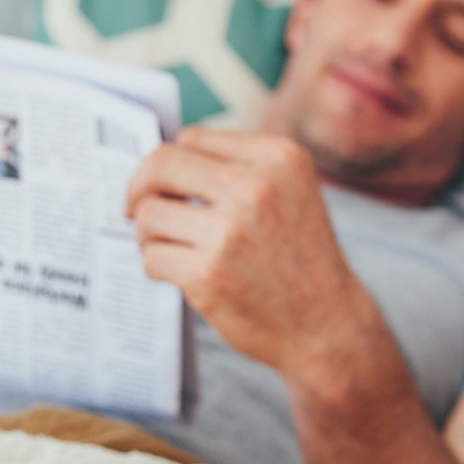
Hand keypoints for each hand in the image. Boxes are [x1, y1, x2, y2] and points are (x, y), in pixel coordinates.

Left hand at [126, 127, 360, 375]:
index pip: (193, 139)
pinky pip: (152, 257)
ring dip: (149, 235)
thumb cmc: (301, 261)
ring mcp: (231, 231)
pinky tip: (185, 276)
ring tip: (173, 250)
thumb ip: (239, 169)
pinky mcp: (209, 273)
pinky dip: (159, 267)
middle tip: (135, 209)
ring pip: (149, 214)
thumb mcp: (291, 193)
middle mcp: (257, 187)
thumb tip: (161, 162)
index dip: (172, 163)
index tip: (165, 186)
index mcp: (280, 158)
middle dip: (139, 187)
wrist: (328, 325)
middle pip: (162, 164)